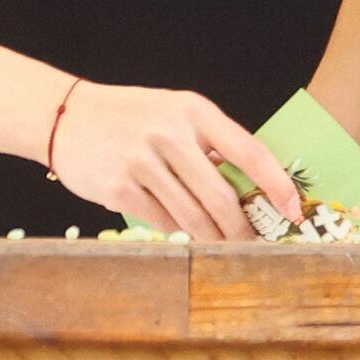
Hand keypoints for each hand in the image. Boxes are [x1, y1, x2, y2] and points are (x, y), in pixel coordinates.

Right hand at [47, 83, 300, 239]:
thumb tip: (250, 189)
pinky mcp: (119, 187)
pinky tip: (183, 236)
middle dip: (242, 228)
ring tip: (223, 249)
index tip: (293, 209)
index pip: (248, 150)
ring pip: (192, 215)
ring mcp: (142, 160)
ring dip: (212, 239)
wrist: (66, 115)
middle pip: (221, 196)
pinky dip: (176, 232)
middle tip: (254, 245)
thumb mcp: (174, 112)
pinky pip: (161, 221)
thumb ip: (208, 142)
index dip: (276, 183)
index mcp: (193, 110)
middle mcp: (170, 132)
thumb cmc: (131, 117)